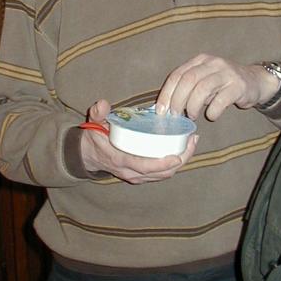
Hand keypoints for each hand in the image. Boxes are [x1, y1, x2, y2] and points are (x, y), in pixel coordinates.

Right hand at [80, 99, 198, 183]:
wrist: (88, 155)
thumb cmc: (94, 138)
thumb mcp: (93, 123)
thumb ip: (97, 113)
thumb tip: (102, 104)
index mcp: (120, 159)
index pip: (144, 166)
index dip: (162, 164)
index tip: (177, 156)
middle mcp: (130, 171)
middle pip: (160, 173)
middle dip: (180, 160)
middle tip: (192, 141)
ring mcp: (136, 176)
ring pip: (163, 175)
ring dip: (180, 163)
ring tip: (191, 143)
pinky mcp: (141, 176)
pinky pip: (160, 175)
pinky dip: (173, 165)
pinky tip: (182, 151)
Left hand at [156, 55, 278, 119]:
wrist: (254, 82)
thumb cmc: (223, 85)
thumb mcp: (204, 81)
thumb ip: (188, 89)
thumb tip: (166, 108)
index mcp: (200, 60)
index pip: (178, 75)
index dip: (167, 93)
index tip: (161, 111)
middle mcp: (212, 63)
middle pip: (188, 80)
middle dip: (178, 100)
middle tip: (175, 116)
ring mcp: (227, 73)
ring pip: (202, 88)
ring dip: (193, 106)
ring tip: (192, 116)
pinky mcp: (238, 86)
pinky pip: (220, 100)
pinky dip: (212, 111)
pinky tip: (211, 115)